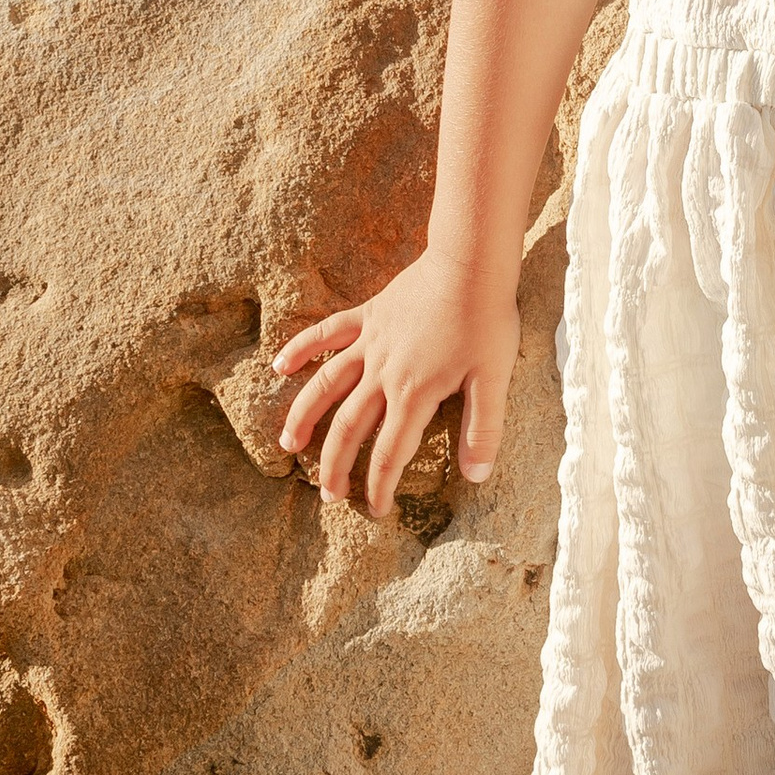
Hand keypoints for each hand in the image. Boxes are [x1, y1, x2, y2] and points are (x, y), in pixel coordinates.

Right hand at [270, 246, 521, 516]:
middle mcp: (383, 374)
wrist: (470, 263)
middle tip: (327, 496)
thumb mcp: (494, 380)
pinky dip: (301, 349)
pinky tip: (279, 366)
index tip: (375, 511)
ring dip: (305, 417)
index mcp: (414, 395)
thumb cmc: (486, 321)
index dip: (380, 487)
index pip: (390, 453)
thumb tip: (476, 476)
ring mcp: (370, 343)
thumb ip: (483, 429)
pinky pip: (326, 334)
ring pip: (326, 386)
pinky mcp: (368, 316)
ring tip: (289, 446)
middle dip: (336, 466)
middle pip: (350, 428)